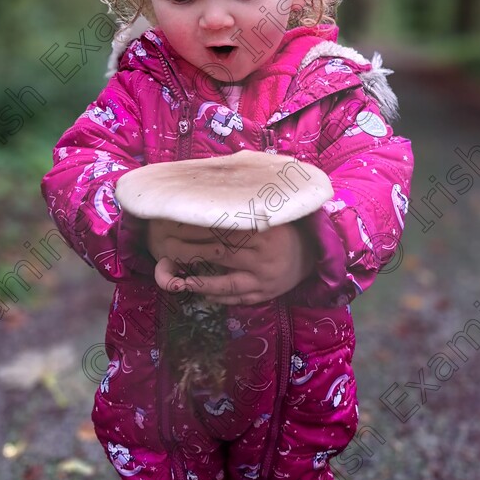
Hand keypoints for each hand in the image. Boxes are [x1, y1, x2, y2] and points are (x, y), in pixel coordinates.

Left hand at [150, 219, 316, 305]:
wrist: (312, 256)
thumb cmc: (283, 229)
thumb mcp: (270, 212)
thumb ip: (246, 203)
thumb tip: (212, 180)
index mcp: (266, 230)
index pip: (225, 228)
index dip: (198, 227)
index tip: (176, 222)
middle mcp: (265, 255)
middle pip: (221, 253)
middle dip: (191, 250)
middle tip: (167, 245)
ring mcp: (265, 279)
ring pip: (226, 282)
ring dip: (199, 281)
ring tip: (176, 278)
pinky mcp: (264, 295)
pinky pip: (236, 299)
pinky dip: (216, 296)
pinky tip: (197, 292)